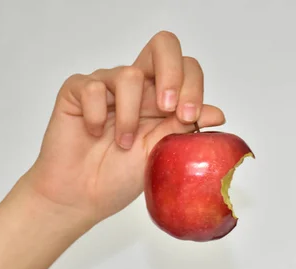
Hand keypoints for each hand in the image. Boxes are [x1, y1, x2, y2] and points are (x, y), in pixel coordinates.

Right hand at [22, 31, 225, 226]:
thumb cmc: (122, 176)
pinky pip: (92, 86)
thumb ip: (184, 128)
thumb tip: (218, 113)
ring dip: (130, 114)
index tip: (188, 118)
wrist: (84, 196)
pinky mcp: (77, 90)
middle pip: (163, 45)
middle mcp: (138, 85)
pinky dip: (96, 115)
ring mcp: (107, 84)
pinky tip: (95, 133)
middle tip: (168, 108)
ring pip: (129, 74)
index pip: (187, 68)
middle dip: (172, 73)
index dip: (192, 86)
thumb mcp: (161, 153)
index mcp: (163, 97)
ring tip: (123, 143)